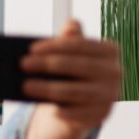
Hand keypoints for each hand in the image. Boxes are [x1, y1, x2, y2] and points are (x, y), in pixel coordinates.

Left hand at [20, 20, 122, 138]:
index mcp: (110, 51)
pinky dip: (61, 111)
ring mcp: (109, 95)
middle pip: (77, 66)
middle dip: (47, 64)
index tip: (31, 49)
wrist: (81, 107)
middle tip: (22, 64)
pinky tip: (46, 108)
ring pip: (74, 91)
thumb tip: (72, 23)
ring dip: (47, 89)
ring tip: (25, 86)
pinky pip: (78, 114)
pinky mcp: (101, 115)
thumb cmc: (73, 74)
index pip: (80, 45)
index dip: (55, 46)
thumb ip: (71, 40)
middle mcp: (115, 72)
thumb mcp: (71, 56)